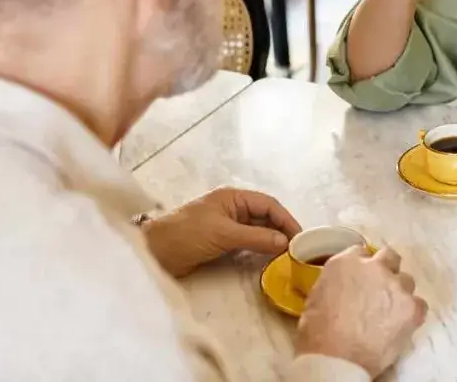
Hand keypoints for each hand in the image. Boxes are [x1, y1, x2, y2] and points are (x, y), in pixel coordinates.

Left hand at [141, 187, 301, 277]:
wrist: (154, 252)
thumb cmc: (186, 234)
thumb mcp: (223, 234)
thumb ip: (255, 237)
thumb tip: (285, 242)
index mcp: (233, 197)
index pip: (268, 204)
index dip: (286, 219)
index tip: (302, 237)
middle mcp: (233, 208)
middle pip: (265, 217)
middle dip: (282, 230)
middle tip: (300, 250)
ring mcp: (227, 226)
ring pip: (258, 231)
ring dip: (273, 241)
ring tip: (290, 256)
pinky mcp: (221, 243)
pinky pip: (248, 243)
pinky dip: (260, 250)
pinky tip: (270, 260)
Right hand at [296, 246, 426, 376]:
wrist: (336, 358)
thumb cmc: (318, 332)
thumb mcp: (318, 295)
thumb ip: (337, 281)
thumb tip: (347, 285)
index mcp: (346, 262)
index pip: (361, 252)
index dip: (363, 266)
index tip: (362, 278)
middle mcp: (374, 267)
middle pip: (389, 257)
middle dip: (386, 271)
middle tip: (380, 290)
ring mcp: (396, 286)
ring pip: (406, 281)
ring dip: (399, 292)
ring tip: (391, 311)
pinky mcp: (411, 308)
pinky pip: (420, 304)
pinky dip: (412, 312)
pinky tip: (402, 323)